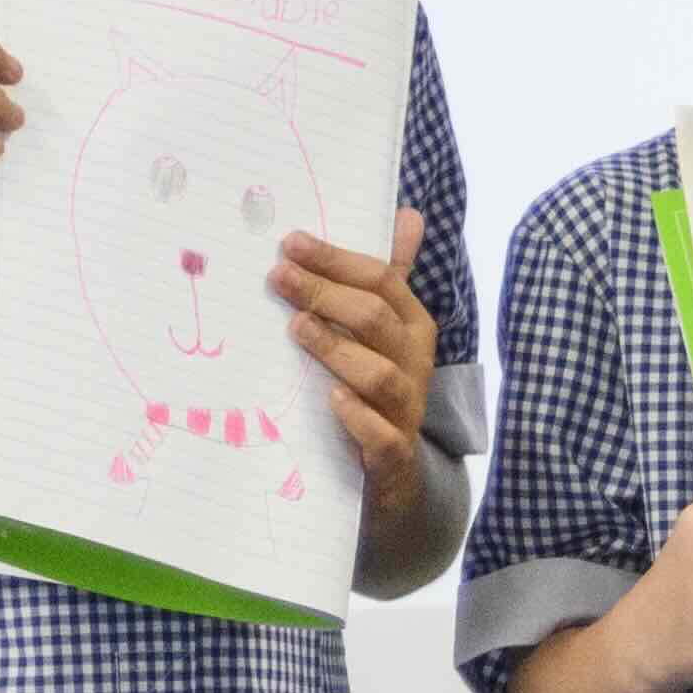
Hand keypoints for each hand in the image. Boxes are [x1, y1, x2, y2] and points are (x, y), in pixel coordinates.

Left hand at [276, 206, 437, 500]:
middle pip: (376, 319)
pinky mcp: (393, 456)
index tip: (291, 243)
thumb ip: (390, 276)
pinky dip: (358, 417)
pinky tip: (331, 399)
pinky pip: (382, 437)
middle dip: (326, 294)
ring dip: (336, 349)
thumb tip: (408, 215)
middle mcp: (414, 365)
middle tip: (278, 277)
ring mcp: (405, 412)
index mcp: (412, 328)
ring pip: (379, 375)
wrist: (397, 478)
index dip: (337, 260)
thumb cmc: (380, 391)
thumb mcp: (386, 332)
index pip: (383, 281)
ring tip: (296, 328)